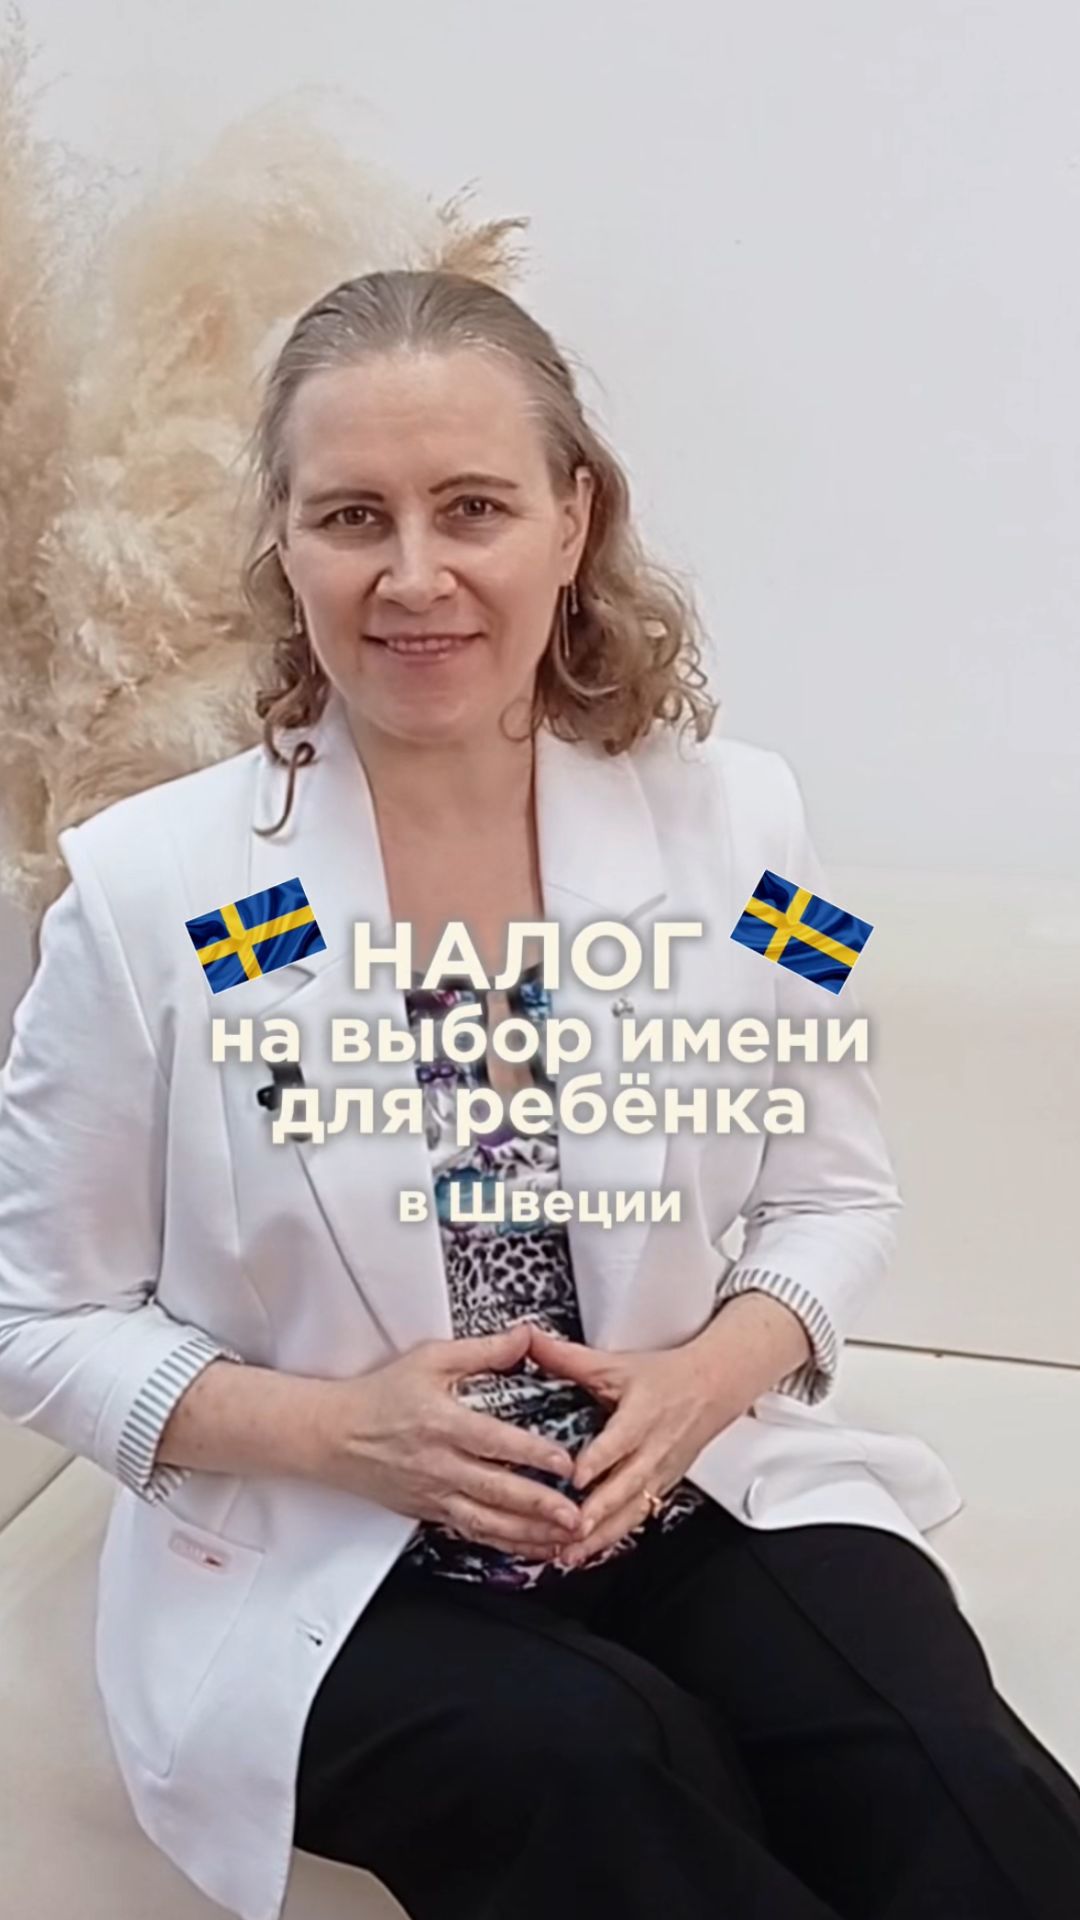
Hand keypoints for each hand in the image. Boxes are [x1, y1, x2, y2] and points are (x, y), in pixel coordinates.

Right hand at [318, 1323, 587, 1553]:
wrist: (332, 1436)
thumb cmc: (379, 1396)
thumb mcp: (430, 1359)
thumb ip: (482, 1350)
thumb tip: (525, 1337)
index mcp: (442, 1423)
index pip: (495, 1442)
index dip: (532, 1454)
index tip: (565, 1463)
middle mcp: (439, 1464)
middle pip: (496, 1490)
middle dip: (540, 1506)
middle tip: (576, 1514)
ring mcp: (434, 1494)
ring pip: (487, 1522)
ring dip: (529, 1534)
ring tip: (563, 1540)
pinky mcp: (429, 1513)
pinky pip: (471, 1533)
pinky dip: (504, 1544)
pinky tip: (531, 1548)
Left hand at [524, 1322, 750, 1567]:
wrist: (713, 1388)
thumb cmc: (665, 1377)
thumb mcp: (616, 1364)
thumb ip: (568, 1358)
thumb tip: (529, 1341)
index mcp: (642, 1415)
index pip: (621, 1440)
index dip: (600, 1459)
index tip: (577, 1477)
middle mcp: (653, 1450)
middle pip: (627, 1486)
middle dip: (599, 1511)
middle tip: (570, 1530)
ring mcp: (660, 1474)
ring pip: (632, 1510)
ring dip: (603, 1534)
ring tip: (573, 1552)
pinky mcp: (662, 1489)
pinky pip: (638, 1518)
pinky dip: (613, 1537)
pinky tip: (589, 1551)